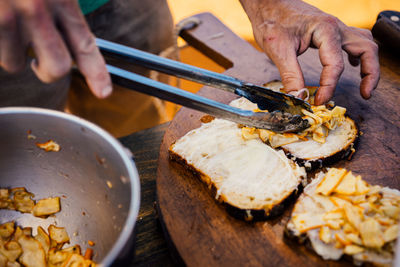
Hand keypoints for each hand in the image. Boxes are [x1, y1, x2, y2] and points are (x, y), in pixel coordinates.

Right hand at [0, 0, 111, 97]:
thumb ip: (62, 7)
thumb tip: (67, 36)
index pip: (86, 45)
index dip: (97, 73)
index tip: (104, 92)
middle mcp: (37, 9)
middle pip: (56, 68)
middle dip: (47, 71)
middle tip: (36, 61)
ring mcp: (9, 17)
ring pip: (15, 64)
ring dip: (11, 51)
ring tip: (7, 22)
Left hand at [240, 0, 379, 104]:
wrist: (268, 3)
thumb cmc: (272, 19)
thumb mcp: (278, 50)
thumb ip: (290, 76)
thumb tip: (299, 98)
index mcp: (325, 30)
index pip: (335, 65)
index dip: (329, 87)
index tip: (319, 102)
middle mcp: (336, 27)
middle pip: (366, 49)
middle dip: (369, 74)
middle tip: (364, 95)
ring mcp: (336, 27)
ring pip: (365, 44)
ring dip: (369, 64)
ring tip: (364, 86)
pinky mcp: (330, 30)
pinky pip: (354, 41)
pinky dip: (359, 55)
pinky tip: (352, 66)